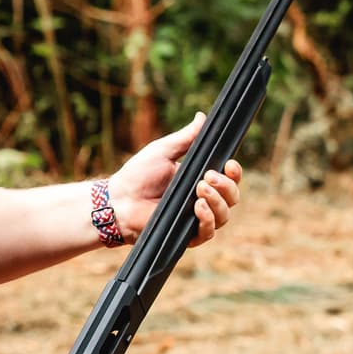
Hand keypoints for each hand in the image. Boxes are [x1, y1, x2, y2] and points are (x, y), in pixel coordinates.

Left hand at [106, 112, 243, 245]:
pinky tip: (198, 208)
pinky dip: (207, 220)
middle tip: (207, 177)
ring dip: (217, 202)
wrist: (117, 200)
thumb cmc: (138, 175)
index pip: (229, 179)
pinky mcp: (186, 236)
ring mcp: (196, 219)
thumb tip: (202, 117)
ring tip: (200, 190)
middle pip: (232, 197)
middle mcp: (203, 200)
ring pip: (224, 215)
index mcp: (200, 180)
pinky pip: (208, 232)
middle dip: (225, 186)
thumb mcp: (163, 151)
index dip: (235, 173)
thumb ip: (186, 138)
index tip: (230, 164)